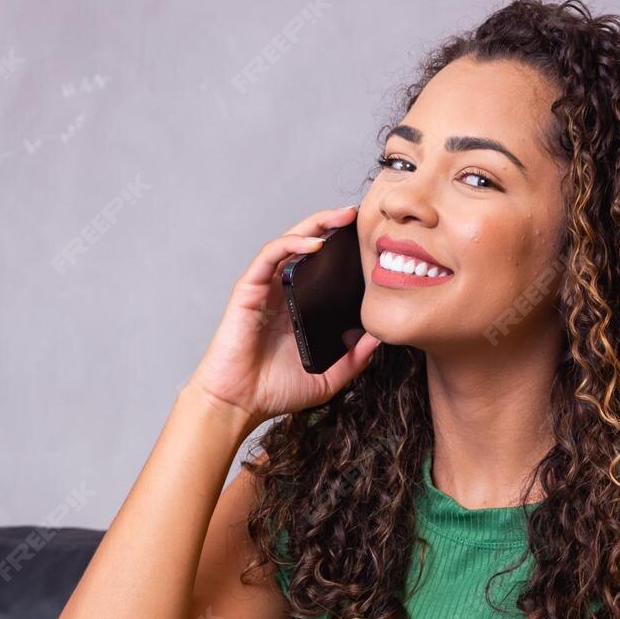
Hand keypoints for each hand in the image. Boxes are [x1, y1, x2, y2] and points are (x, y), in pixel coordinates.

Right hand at [187, 204, 379, 429]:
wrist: (239, 404)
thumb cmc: (275, 391)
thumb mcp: (329, 377)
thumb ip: (354, 359)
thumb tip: (381, 337)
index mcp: (301, 306)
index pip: (323, 267)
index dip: (344, 249)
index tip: (370, 239)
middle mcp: (283, 292)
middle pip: (308, 245)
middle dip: (332, 224)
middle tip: (358, 214)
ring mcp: (265, 289)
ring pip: (290, 243)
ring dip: (315, 225)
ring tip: (340, 217)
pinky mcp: (248, 290)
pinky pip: (270, 257)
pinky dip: (291, 245)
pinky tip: (314, 244)